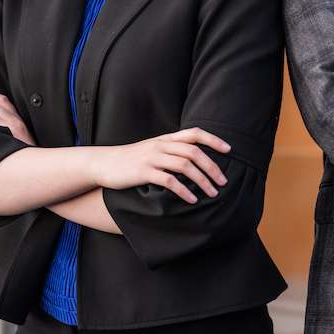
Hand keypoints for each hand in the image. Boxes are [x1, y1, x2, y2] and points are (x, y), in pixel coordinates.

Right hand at [89, 128, 231, 204]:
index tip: (229, 150)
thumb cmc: (131, 160)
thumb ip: (170, 151)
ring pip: (185, 166)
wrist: (104, 163)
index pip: (194, 133)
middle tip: (224, 182)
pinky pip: (169, 181)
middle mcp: (161, 145)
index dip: (213, 139)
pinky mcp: (144, 172)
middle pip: (194, 152)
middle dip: (212, 167)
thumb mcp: (152, 149)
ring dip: (202, 180)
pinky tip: (192, 200)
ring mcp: (153, 158)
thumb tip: (193, 160)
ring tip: (213, 193)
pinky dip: (184, 190)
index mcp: (165, 139)